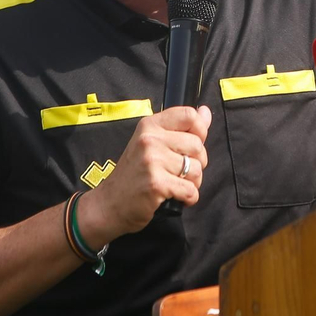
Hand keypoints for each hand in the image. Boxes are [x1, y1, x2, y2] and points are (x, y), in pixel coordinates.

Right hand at [84, 106, 210, 241]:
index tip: (192, 145)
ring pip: (197, 169)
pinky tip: (175, 197)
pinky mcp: (156, 184)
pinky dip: (189, 198)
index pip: (188, 115)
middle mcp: (150, 139)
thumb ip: (180, 128)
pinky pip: (191, 190)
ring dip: (193, 183)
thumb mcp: (151, 144)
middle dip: (197, 162)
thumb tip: (205, 111)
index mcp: (150, 125)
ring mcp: (152, 161)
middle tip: (180, 172)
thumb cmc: (133, 174)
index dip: (200, 131)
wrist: (109, 204)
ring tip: (176, 185)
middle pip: (197, 145)